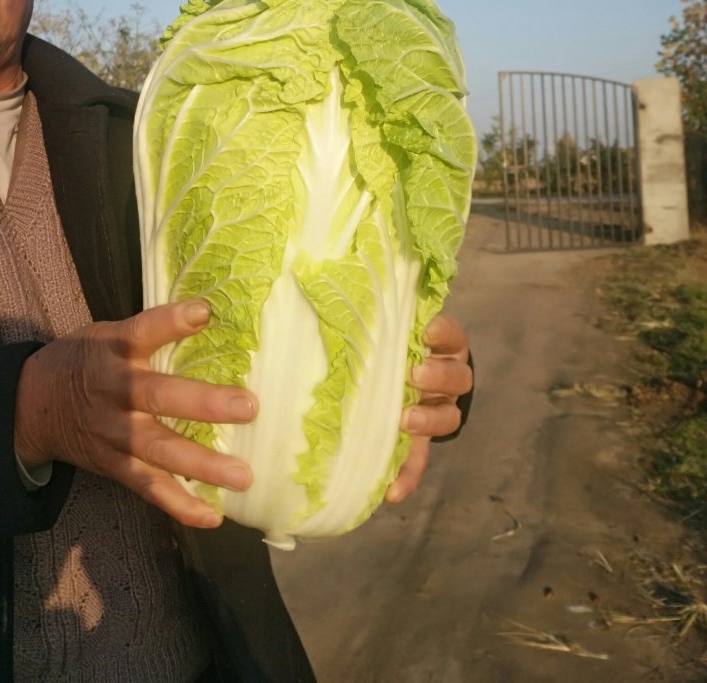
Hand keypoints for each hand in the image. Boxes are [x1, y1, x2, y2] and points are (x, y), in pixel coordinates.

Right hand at [14, 301, 256, 527]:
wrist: (32, 404)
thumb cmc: (86, 360)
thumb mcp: (107, 334)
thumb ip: (150, 332)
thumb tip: (211, 315)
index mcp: (114, 350)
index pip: (143, 331)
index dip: (171, 322)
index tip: (203, 312)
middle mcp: (115, 390)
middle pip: (157, 396)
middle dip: (203, 403)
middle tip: (248, 406)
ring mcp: (114, 432)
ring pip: (158, 449)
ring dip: (202, 464)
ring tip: (242, 476)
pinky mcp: (114, 464)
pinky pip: (148, 487)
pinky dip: (179, 504)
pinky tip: (212, 515)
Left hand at [385, 313, 471, 503]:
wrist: (383, 376)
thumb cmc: (374, 343)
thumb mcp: (376, 325)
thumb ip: (366, 314)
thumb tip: (312, 278)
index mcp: (435, 345)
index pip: (452, 335)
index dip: (443, 333)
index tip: (424, 331)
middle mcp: (442, 376)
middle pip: (458, 376)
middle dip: (439, 375)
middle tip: (413, 373)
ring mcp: (434, 409)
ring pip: (449, 415)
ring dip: (429, 418)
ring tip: (405, 419)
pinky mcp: (420, 443)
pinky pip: (420, 462)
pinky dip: (407, 477)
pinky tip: (391, 492)